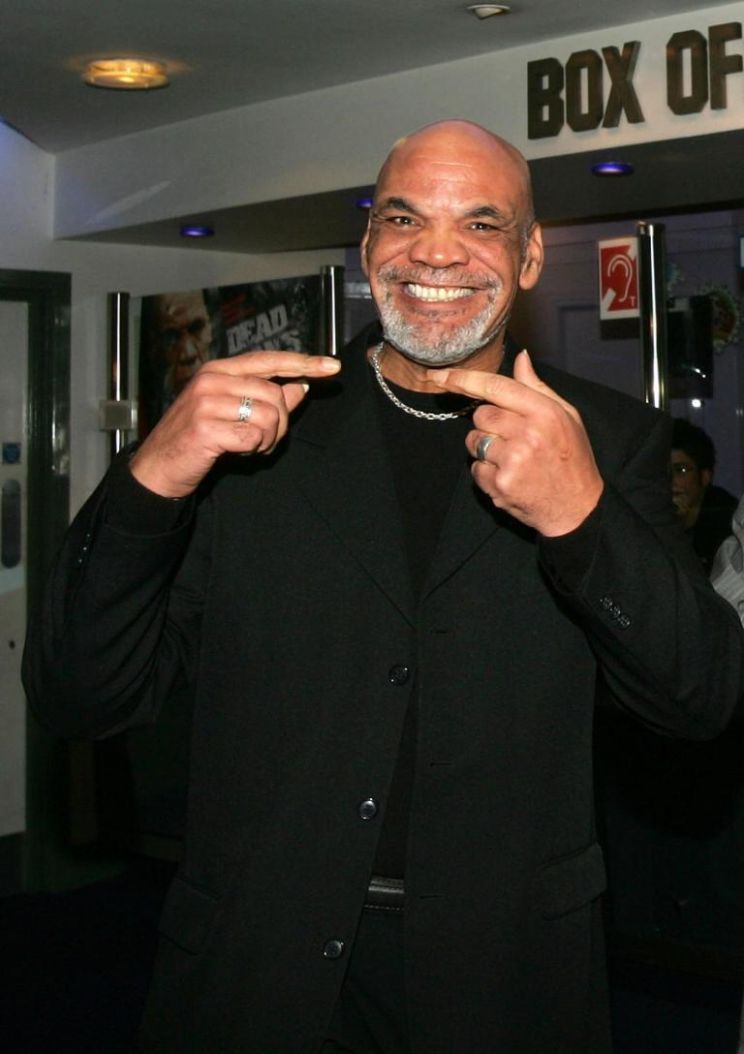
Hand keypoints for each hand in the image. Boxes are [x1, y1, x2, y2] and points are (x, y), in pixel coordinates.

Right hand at [130, 351, 339, 497]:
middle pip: (275, 394)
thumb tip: (299, 386)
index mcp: (219, 370)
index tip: (332, 366)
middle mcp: (212, 379)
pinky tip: (238, 452)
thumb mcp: (233, 412)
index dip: (303, 363)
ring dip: (267, 439)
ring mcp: (206, 402)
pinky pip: (253, 437)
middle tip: (265, 441)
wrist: (158, 468)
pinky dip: (254, 449)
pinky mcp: (205, 427)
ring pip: (268, 416)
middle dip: (280, 424)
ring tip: (250, 447)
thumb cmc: (196, 439)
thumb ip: (266, 397)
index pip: (269, 360)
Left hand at [427, 350, 603, 535]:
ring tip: (512, 458)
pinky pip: (475, 468)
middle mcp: (528, 434)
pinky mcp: (500, 484)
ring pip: (473, 441)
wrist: (578, 508)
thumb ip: (538, 388)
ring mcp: (512, 460)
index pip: (495, 386)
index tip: (440, 376)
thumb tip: (521, 357)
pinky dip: (486, 472)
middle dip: (488, 423)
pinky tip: (509, 476)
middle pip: (481, 414)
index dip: (464, 379)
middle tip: (512, 437)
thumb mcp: (566, 416)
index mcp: (545, 412)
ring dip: (485, 447)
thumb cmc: (572, 458)